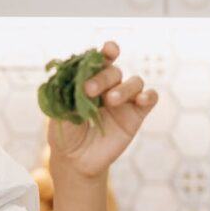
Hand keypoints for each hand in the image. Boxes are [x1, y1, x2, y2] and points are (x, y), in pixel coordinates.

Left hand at [47, 41, 158, 179]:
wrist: (76, 160)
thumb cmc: (66, 134)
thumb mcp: (59, 115)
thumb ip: (66, 98)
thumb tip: (71, 81)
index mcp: (88, 82)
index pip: (98, 62)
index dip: (106, 53)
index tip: (108, 49)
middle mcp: (108, 87)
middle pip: (113, 72)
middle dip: (103, 77)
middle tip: (89, 91)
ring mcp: (124, 100)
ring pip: (134, 82)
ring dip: (124, 88)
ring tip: (111, 101)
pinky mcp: (136, 115)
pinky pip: (150, 98)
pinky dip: (148, 96)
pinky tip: (141, 100)